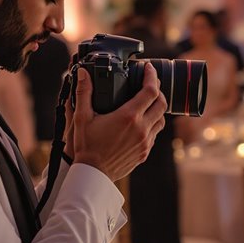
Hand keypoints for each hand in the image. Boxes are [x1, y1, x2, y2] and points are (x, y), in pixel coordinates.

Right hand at [71, 63, 166, 181]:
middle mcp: (141, 129)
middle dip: (158, 90)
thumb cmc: (86, 146)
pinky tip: (141, 122)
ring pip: (161, 119)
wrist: (93, 174)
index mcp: (128, 117)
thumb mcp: (81, 117)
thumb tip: (83, 73)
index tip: (148, 68)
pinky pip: (155, 134)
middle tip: (149, 83)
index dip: (152, 76)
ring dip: (157, 108)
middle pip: (162, 103)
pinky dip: (152, 124)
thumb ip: (83, 93)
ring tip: (147, 102)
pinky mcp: (145, 152)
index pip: (150, 91)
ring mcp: (145, 142)